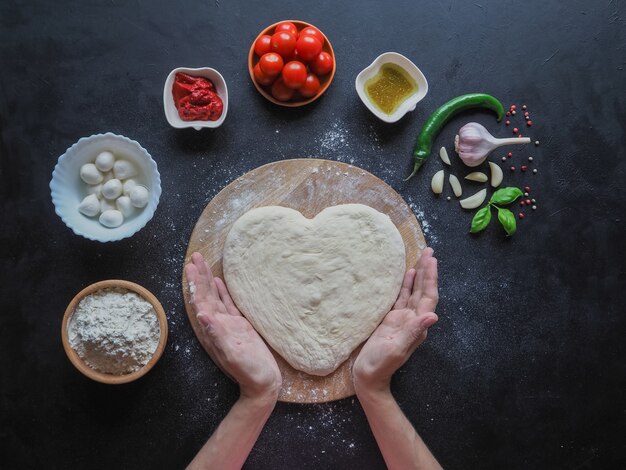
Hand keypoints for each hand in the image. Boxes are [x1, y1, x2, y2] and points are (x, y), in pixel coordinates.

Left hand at [185, 252, 281, 400]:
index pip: (201, 303)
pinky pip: (228, 304)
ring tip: (202, 263)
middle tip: (195, 257)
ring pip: (215, 297)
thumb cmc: (250, 371)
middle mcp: (218, 325)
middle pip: (206, 296)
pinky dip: (222, 292)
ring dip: (208, 281)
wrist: (263, 382)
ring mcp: (228, 324)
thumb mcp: (233, 353)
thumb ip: (217, 334)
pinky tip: (218, 281)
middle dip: (199, 276)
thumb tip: (202, 315)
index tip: (191, 268)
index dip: (195, 285)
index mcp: (214, 330)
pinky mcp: (239, 326)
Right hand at [353, 248, 438, 394]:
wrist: (368, 376)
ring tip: (421, 257)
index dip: (431, 278)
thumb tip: (432, 317)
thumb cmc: (381, 364)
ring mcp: (403, 319)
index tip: (431, 260)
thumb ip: (413, 331)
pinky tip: (407, 274)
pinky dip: (406, 285)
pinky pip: (401, 298)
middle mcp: (413, 320)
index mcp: (417, 325)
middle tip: (429, 251)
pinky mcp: (392, 320)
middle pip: (423, 291)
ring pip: (414, 292)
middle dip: (427, 271)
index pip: (428, 297)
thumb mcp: (397, 348)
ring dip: (418, 275)